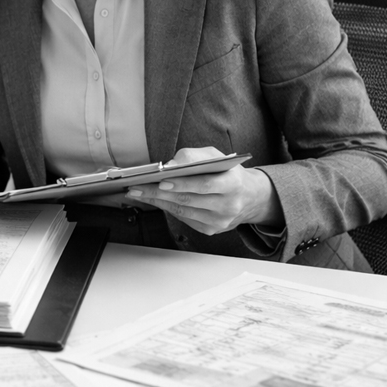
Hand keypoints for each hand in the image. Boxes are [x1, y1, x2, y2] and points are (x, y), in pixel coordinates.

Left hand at [125, 146, 280, 234]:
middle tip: (136, 187)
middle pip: (188, 200)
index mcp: (233, 183)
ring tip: (138, 192)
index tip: (161, 181)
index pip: (205, 185)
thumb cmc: (228, 173)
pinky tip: (152, 200)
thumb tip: (169, 165)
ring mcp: (220, 221)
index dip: (183, 184)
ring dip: (157, 201)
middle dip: (158, 193)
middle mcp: (228, 205)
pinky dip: (165, 208)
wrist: (249, 197)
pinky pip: (183, 219)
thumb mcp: (216, 157)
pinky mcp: (211, 229)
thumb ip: (193, 157)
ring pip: (182, 211)